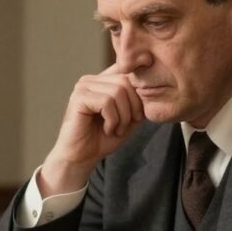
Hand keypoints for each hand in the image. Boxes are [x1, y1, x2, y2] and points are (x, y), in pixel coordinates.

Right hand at [38, 64, 144, 196]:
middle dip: (133, 107)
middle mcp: (91, 80)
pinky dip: (112, 120)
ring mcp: (83, 87)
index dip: (139, 93)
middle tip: (126, 126)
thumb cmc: (104, 138)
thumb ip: (138, 101)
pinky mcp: (79, 98)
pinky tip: (107, 130)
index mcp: (102, 80)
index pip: (129, 73)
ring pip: (118, 92)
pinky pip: (106, 102)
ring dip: (123, 117)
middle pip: (126, 81)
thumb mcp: (129, 118)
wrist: (83, 157)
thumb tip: (153, 87)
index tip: (138, 116)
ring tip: (116, 130)